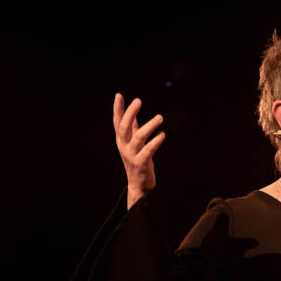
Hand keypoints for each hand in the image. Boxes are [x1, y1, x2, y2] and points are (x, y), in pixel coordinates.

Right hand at [113, 93, 165, 208]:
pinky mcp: (141, 164)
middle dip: (130, 113)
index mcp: (121, 140)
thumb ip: (133, 129)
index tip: (119, 95)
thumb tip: (133, 113)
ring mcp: (131, 155)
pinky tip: (163, 134)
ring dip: (149, 125)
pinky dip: (156, 141)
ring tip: (160, 117)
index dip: (117, 109)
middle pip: (124, 127)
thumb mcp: (133, 144)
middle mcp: (124, 146)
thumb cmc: (137, 161)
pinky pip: (148, 150)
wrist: (139, 185)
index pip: (117, 122)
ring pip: (138, 137)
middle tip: (138, 100)